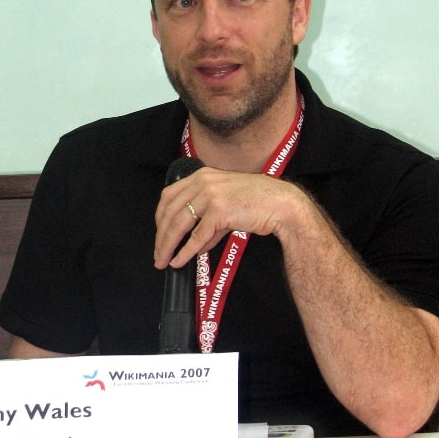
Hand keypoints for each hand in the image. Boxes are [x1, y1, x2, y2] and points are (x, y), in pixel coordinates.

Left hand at [154, 167, 303, 268]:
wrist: (281, 204)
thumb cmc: (258, 202)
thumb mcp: (227, 206)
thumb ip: (208, 223)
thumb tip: (194, 245)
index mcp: (202, 176)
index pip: (169, 196)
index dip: (160, 218)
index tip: (159, 234)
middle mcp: (203, 182)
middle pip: (170, 211)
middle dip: (161, 235)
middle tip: (158, 254)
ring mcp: (211, 195)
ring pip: (179, 224)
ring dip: (168, 245)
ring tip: (163, 260)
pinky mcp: (219, 211)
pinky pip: (197, 236)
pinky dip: (186, 251)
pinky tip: (179, 261)